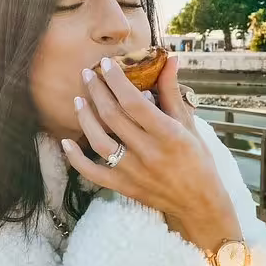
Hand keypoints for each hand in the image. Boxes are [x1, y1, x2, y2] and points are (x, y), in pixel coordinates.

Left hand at [61, 56, 241, 253]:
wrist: (199, 204)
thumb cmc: (197, 160)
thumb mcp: (189, 125)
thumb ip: (173, 92)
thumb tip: (169, 60)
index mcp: (169, 134)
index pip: (134, 101)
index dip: (116, 80)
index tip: (105, 64)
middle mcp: (149, 152)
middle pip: (113, 117)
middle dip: (96, 91)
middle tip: (86, 74)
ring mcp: (134, 171)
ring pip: (99, 141)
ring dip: (85, 118)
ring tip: (78, 100)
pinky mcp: (123, 187)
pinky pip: (93, 173)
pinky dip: (76, 158)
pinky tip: (66, 143)